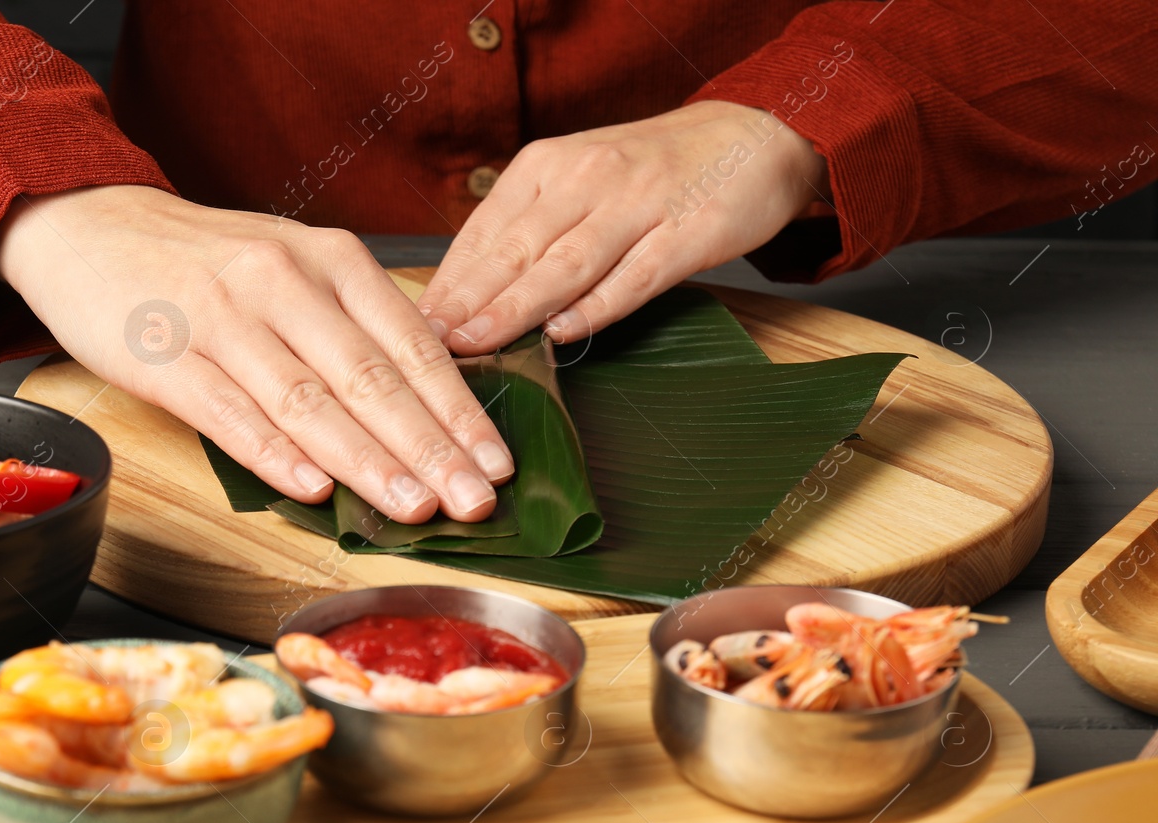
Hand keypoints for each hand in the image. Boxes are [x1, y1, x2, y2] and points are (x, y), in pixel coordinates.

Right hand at [0, 186, 513, 522]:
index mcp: (330, 261)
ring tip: (412, 508)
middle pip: (370, 378)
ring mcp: (223, 319)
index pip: (412, 345)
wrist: (91, 229)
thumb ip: (356, 323)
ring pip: (308, 400)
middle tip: (472, 500)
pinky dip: (273, 454)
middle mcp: (283, 283)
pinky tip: (313, 491)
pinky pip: (228, 412)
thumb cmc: (207, 263)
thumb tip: (430, 399)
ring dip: (366, 461)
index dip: (458, 410)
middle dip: (430, 448)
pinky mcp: (165, 355)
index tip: (496, 463)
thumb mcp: (295, 267)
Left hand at [418, 101, 829, 353]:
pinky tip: (565, 332)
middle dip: (469, 300)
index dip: (448, 281)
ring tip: (479, 342)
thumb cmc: (651, 172)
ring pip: (567, 262)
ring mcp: (639, 203)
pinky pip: (636, 274)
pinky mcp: (688, 231)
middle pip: (517, 249)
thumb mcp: (578, 182)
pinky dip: (599, 305)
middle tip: (430, 343)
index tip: (414, 325)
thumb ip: (528, 232)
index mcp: (547, 166)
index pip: (484, 231)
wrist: (753, 135)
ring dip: (518, 307)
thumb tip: (464, 296)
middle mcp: (586, 178)